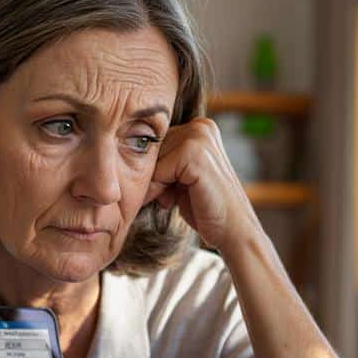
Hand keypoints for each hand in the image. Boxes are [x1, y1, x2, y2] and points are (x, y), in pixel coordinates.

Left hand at [146, 117, 259, 251]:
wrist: (232, 231)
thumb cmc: (205, 208)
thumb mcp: (180, 178)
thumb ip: (164, 162)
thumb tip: (124, 153)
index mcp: (200, 127)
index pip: (156, 142)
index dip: (156, 170)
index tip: (169, 189)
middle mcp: (201, 126)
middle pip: (151, 149)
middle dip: (155, 177)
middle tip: (173, 197)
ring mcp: (200, 137)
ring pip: (152, 161)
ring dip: (157, 185)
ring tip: (177, 198)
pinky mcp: (195, 153)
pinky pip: (158, 171)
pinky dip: (161, 190)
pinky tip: (178, 200)